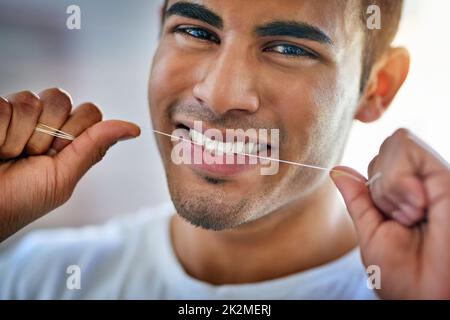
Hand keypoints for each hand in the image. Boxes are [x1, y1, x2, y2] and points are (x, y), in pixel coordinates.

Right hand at [0, 88, 139, 240]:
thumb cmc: (22, 199)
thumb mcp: (63, 176)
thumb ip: (94, 146)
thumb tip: (135, 128)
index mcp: (67, 139)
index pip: (89, 111)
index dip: (77, 129)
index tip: (59, 153)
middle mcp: (43, 121)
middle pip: (61, 98)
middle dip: (47, 132)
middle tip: (31, 155)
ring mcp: (16, 114)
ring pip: (30, 99)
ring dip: (18, 136)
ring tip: (8, 155)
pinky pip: (3, 105)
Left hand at [331, 129, 449, 298]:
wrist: (430, 296)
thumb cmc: (403, 275)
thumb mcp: (371, 232)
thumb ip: (358, 199)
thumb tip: (338, 170)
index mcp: (404, 195)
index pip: (378, 162)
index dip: (372, 186)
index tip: (388, 219)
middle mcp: (422, 182)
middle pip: (385, 149)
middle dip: (380, 186)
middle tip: (401, 220)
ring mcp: (434, 177)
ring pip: (395, 142)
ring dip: (390, 185)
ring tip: (412, 216)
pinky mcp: (445, 176)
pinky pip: (408, 147)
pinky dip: (399, 178)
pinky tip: (417, 207)